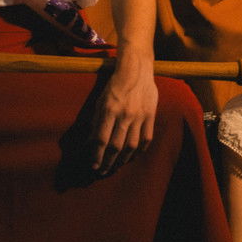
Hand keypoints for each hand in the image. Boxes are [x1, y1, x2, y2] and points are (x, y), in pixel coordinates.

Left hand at [90, 51, 157, 175]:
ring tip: (116, 166)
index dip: (96, 155)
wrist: (137, 70)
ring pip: (131, 146)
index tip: (93, 165)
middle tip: (103, 171)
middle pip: (116, 146)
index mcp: (109, 110)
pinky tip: (133, 156)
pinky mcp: (151, 115)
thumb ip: (96, 122)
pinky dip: (140, 151)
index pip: (101, 139)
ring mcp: (140, 116)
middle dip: (108, 162)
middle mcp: (124, 114)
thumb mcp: (100, 101)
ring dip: (123, 160)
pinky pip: (147, 139)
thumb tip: (90, 142)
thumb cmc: (115, 85)